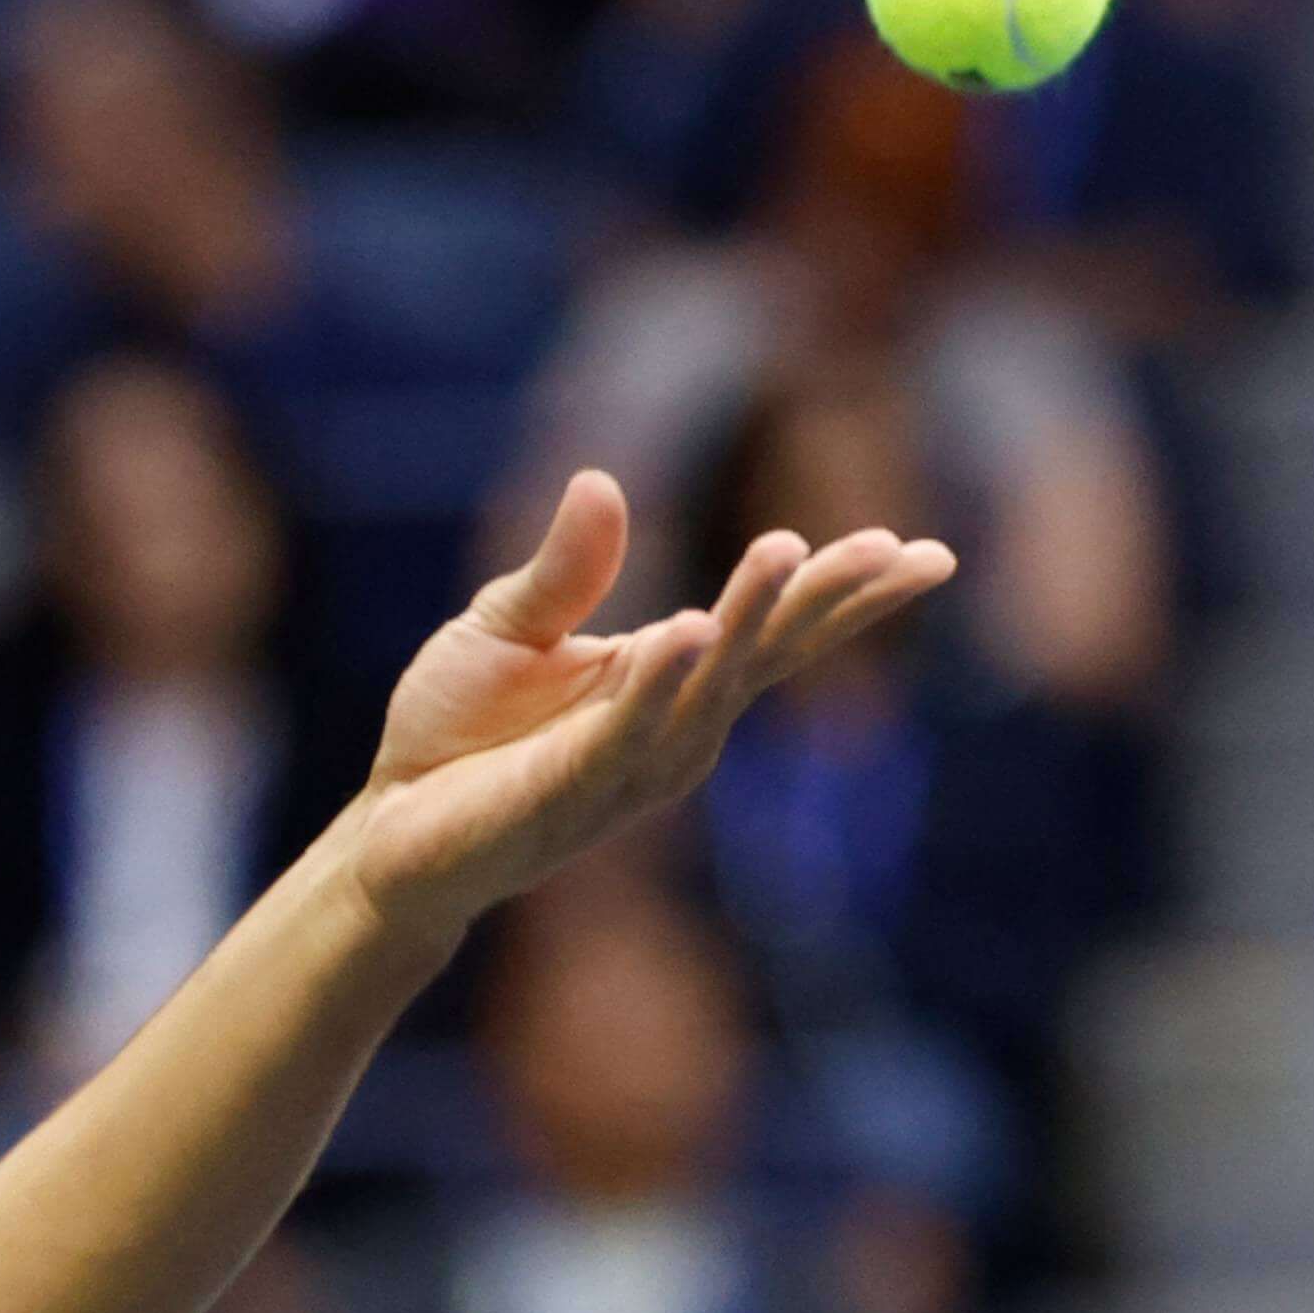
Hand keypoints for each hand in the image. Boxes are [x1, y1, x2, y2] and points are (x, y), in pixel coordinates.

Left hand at [347, 472, 951, 929]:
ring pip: (706, 687)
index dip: (846, 594)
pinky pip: (623, 734)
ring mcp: (627, 768)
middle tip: (901, 550)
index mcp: (668, 680)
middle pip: (765, 655)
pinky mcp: (567, 794)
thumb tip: (601, 480)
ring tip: (787, 550)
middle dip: (828, 601)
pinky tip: (690, 632)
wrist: (387, 832)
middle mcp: (670, 728)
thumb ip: (566, 568)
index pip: (775, 633)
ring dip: (749, 621)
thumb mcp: (508, 625)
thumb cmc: (455, 733)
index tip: (926, 553)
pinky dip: (658, 684)